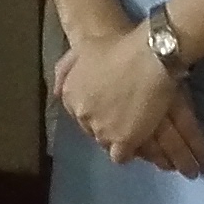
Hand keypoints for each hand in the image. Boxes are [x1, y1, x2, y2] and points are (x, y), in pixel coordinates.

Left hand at [53, 26, 203, 176]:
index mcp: (70, 95)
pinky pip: (121, 156)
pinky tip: (141, 144)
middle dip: (108, 127)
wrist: (147, 56)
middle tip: (126, 122)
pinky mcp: (123, 141)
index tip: (113, 110)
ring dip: (119, 140)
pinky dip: (130, 151)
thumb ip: (65, 70)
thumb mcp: (83, 51)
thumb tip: (56, 92)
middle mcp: (82, 114)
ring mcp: (101, 130)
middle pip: (93, 130)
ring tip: (136, 135)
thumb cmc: (118, 47)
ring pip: (106, 144)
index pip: (80, 114)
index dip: (99, 113)